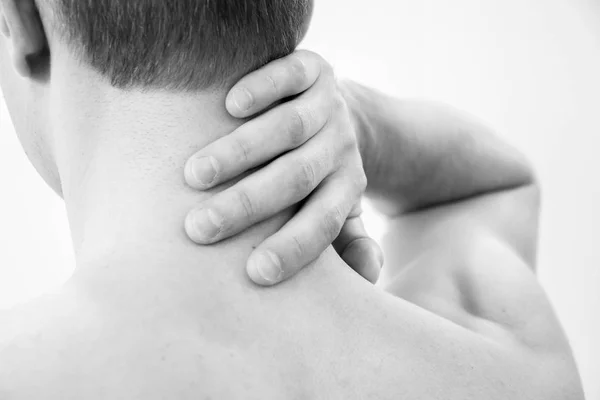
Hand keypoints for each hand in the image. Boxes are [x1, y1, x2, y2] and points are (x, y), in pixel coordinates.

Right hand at [184, 50, 382, 284]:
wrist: (334, 111)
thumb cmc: (318, 172)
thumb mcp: (339, 209)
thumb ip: (350, 243)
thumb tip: (369, 277)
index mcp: (346, 185)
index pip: (325, 221)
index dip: (295, 247)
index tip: (255, 272)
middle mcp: (339, 145)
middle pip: (298, 176)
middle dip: (248, 204)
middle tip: (198, 228)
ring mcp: (327, 104)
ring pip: (290, 127)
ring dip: (242, 151)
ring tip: (195, 175)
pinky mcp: (312, 69)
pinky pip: (291, 74)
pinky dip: (263, 88)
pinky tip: (229, 105)